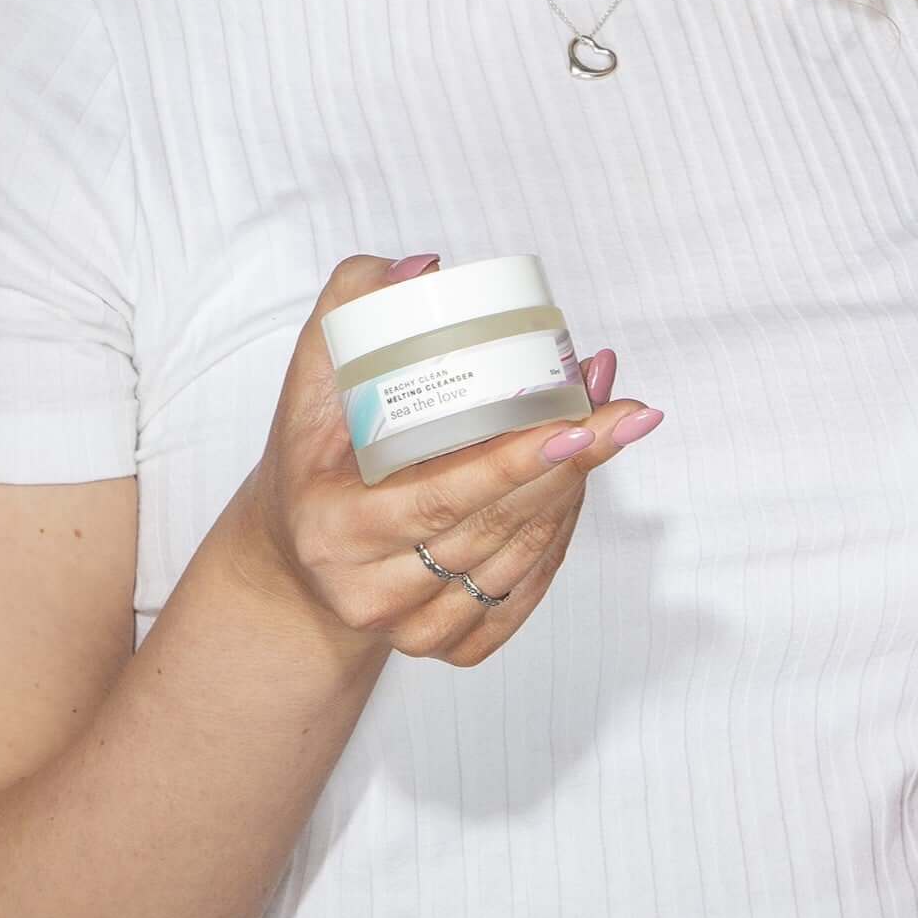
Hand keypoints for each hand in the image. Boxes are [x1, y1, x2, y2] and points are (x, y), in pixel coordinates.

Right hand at [226, 255, 661, 668]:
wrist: (293, 560)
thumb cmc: (312, 460)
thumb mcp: (307, 384)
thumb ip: (349, 310)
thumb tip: (424, 267)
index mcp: (336, 529)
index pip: (443, 495)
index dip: (516, 461)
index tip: (580, 420)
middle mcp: (370, 592)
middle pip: (496, 527)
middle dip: (572, 463)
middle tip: (625, 407)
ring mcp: (410, 630)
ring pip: (519, 562)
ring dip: (575, 493)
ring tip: (611, 422)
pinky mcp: (446, 650)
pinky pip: (524, 597)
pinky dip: (559, 540)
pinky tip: (578, 487)